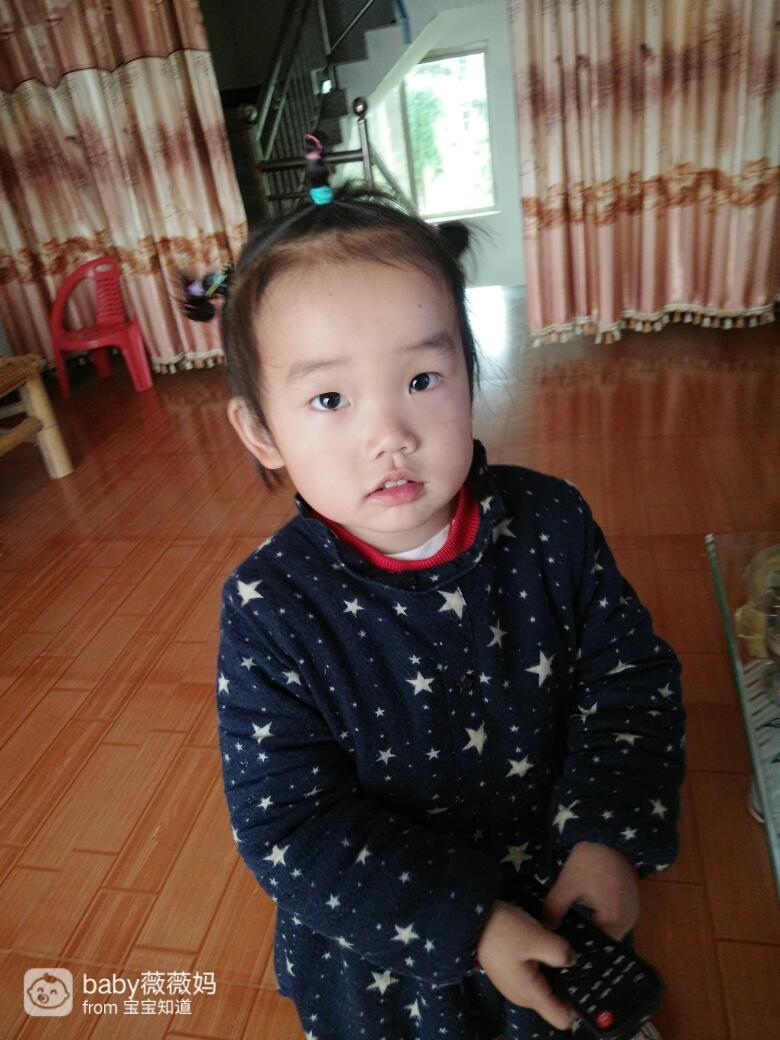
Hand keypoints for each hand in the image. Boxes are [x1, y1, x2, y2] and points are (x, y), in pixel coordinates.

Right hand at [475, 899, 577, 1031]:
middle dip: (569, 983)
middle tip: (579, 960)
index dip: (580, 1006)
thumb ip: (561, 952)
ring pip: (547, 986)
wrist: (470, 918)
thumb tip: (574, 960)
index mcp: (531, 994)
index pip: (563, 1019)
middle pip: (557, 1002)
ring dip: (556, 971)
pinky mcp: (512, 972)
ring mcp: (517, 984)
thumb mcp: (536, 937)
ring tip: (563, 948)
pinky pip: (536, 974)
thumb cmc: (502, 930)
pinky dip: (543, 964)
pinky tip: (545, 945)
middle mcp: (524, 996)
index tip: (589, 985)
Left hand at [543, 841, 639, 941]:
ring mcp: (631, 915)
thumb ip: (554, 909)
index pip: (595, 946)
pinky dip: (599, 920)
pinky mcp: (629, 906)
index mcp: (615, 921)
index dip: (577, 946)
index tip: (560, 944)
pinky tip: (584, 915)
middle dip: (583, 939)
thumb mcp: (567, 884)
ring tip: (570, 928)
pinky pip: (612, 921)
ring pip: (607, 932)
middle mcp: (627, 924)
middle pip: (602, 941)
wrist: (609, 837)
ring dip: (591, 929)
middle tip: (562, 938)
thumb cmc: (590, 861)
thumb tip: (547, 930)